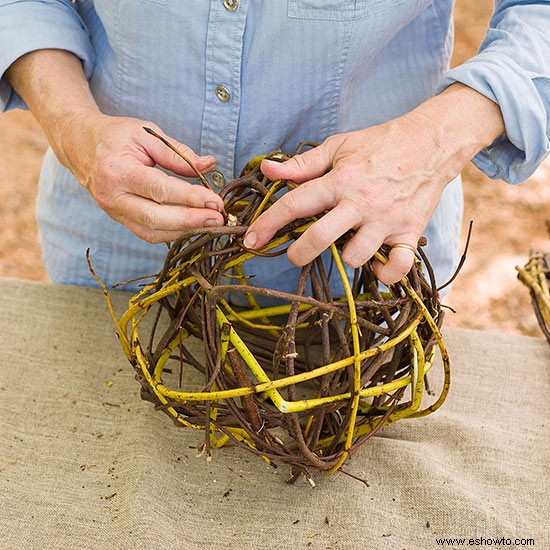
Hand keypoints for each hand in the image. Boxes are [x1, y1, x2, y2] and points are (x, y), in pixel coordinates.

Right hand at [57, 112, 224, 242]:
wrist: (80, 144)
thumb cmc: (116, 136)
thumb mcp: (147, 133)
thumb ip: (178, 153)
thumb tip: (209, 164)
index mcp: (117, 170)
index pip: (159, 190)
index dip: (190, 198)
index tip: (216, 202)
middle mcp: (112, 196)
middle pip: (155, 218)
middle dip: (191, 221)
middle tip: (218, 220)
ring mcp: (113, 212)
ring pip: (152, 233)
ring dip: (184, 232)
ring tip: (211, 225)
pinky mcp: (119, 220)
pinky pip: (147, 233)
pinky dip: (172, 233)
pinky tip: (192, 225)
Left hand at [244, 118, 450, 283]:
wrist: (431, 142)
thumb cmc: (380, 144)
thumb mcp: (339, 146)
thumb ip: (302, 164)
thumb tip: (266, 170)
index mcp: (339, 180)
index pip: (295, 203)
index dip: (268, 223)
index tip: (251, 240)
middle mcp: (360, 203)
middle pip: (320, 238)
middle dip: (299, 253)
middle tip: (296, 254)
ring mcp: (386, 220)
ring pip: (355, 257)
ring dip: (345, 257)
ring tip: (348, 244)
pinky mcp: (410, 232)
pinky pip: (397, 267)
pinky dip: (385, 273)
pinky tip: (377, 263)